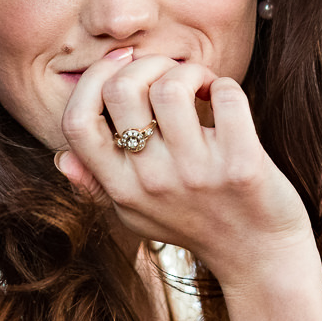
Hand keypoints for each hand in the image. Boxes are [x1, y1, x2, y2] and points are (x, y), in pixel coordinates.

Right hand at [56, 51, 313, 289]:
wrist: (259, 257)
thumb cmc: (194, 224)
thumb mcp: (136, 213)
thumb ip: (97, 185)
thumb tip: (62, 158)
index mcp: (121, 189)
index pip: (77, 123)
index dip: (91, 81)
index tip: (119, 66)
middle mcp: (153, 182)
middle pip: (121, 90)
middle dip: (145, 63)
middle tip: (168, 72)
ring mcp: (197, 174)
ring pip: (171, 88)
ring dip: (188, 71)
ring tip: (199, 84)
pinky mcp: (242, 166)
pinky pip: (226, 97)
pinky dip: (223, 85)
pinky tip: (223, 97)